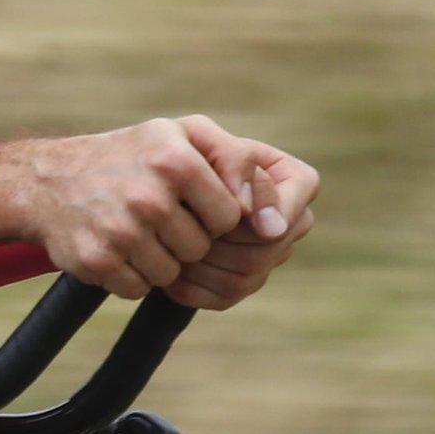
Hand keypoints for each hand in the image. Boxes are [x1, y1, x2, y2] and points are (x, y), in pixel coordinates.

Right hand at [0, 118, 248, 299]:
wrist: (46, 182)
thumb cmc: (130, 157)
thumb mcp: (181, 135)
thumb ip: (238, 162)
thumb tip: (274, 224)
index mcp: (174, 159)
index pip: (229, 216)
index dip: (210, 213)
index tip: (185, 198)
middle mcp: (147, 194)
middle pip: (200, 248)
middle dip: (183, 238)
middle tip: (152, 213)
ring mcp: (119, 230)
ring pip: (172, 272)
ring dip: (158, 259)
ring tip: (132, 229)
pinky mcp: (97, 261)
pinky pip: (140, 289)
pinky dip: (130, 275)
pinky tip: (112, 246)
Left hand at [164, 124, 319, 309]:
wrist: (138, 179)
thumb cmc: (170, 150)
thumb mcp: (198, 137)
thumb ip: (236, 160)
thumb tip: (267, 224)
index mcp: (292, 180)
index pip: (296, 210)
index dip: (264, 213)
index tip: (230, 207)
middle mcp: (287, 222)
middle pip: (269, 250)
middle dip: (221, 235)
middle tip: (183, 217)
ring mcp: (266, 257)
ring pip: (247, 277)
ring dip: (201, 260)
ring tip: (170, 238)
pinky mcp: (237, 284)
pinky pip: (223, 296)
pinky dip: (189, 283)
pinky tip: (168, 262)